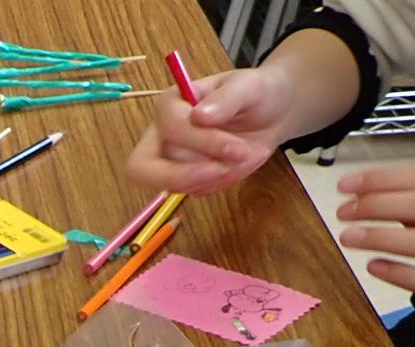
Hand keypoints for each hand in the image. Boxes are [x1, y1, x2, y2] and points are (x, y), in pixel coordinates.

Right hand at [126, 69, 295, 195]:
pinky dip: (218, 183)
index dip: (201, 141)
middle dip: (179, 176)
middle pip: (143, 168)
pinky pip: (195, 191)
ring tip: (240, 158)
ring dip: (210, 177)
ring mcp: (170, 161)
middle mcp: (161, 135)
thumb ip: (226, 98)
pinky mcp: (185, 180)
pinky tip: (235, 165)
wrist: (271, 113)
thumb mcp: (249, 86)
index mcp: (170, 105)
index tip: (236, 147)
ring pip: (173, 184)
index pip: (170, 129)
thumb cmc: (256, 94)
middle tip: (219, 172)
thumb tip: (200, 115)